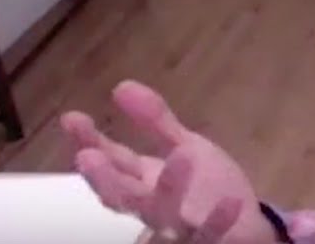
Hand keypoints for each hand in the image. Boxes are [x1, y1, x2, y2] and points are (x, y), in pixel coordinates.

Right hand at [60, 80, 276, 242]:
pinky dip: (217, 220)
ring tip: (181, 156)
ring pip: (162, 214)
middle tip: (86, 157)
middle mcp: (153, 206)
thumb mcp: (183, 147)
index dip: (89, 142)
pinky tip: (232, 202)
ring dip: (169, 188)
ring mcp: (178, 227)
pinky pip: (211, 233)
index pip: (111, 160)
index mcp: (144, 181)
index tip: (71, 119)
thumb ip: (156, 121)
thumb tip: (121, 86)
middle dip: (104, 178)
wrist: (243, 231)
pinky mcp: (209, 240)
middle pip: (122, 195)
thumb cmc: (204, 189)